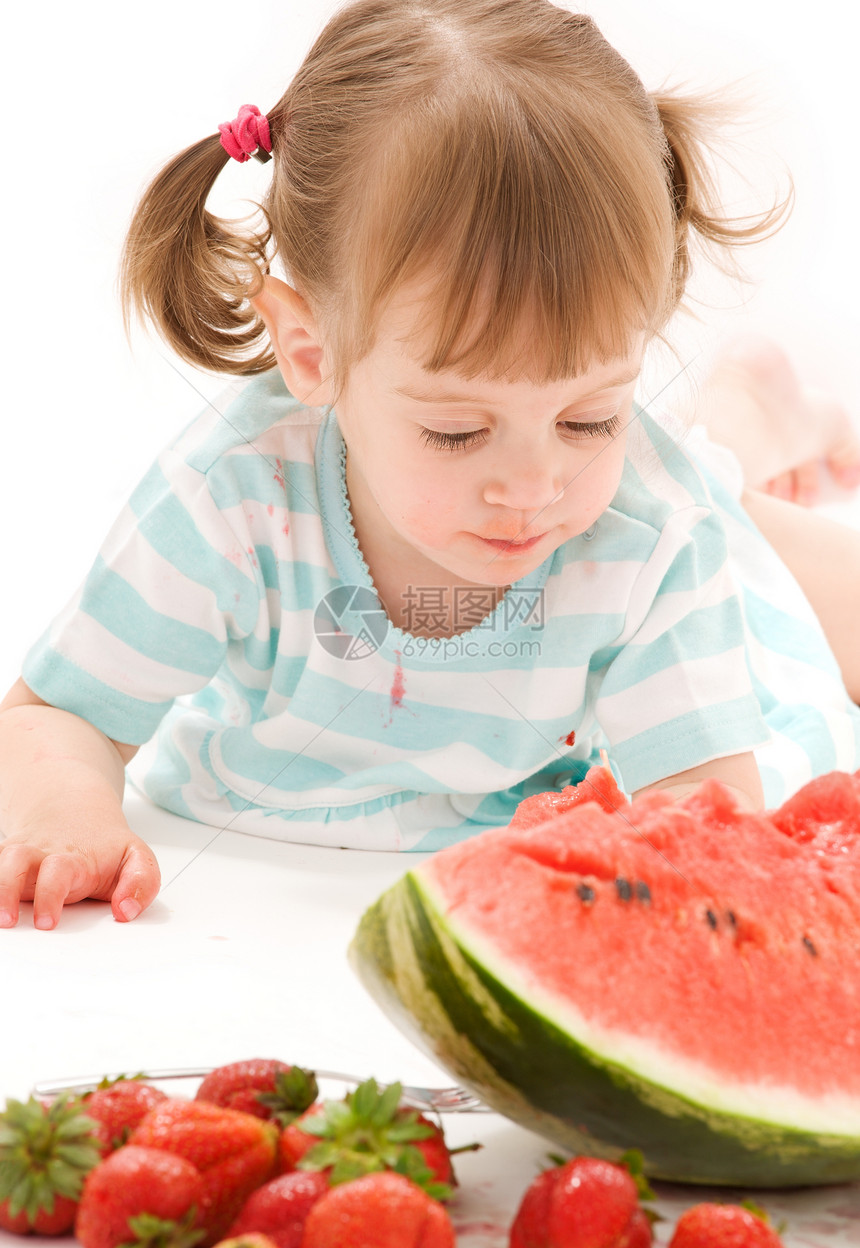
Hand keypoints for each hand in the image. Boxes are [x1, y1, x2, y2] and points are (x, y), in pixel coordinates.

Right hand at [0, 820, 160, 929]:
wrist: (74, 810)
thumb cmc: (104, 845)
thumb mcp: (136, 857)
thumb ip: (142, 882)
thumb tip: (126, 911)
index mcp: (73, 859)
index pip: (59, 872)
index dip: (51, 896)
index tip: (48, 923)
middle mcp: (39, 856)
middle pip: (16, 860)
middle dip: (7, 889)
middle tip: (8, 921)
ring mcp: (17, 857)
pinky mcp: (3, 862)